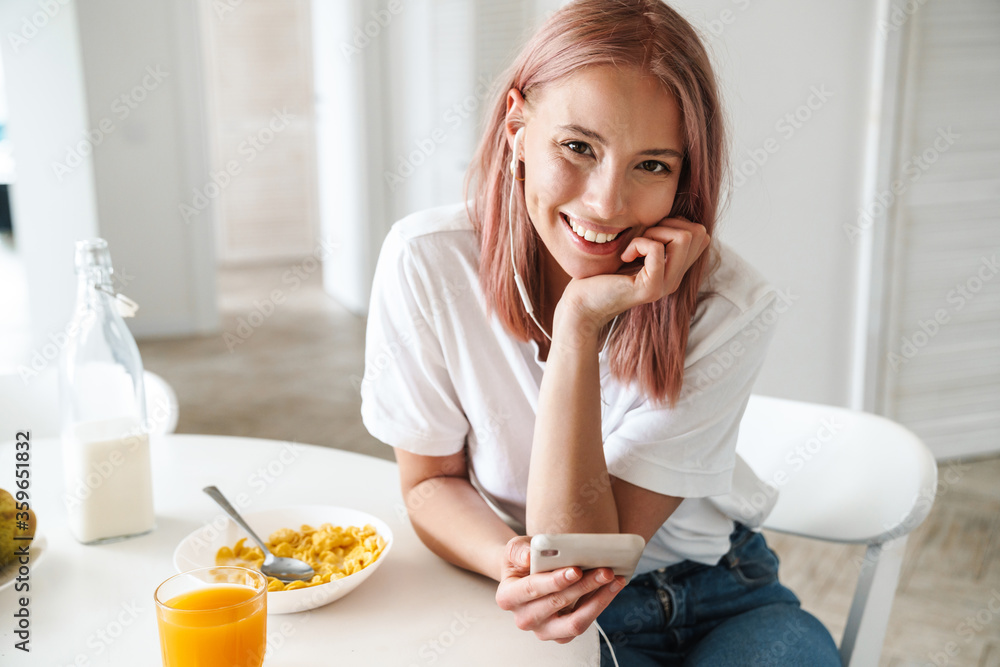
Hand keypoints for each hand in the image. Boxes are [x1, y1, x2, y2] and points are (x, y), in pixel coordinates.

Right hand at [495, 536, 625, 642]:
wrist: (529, 574)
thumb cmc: (523, 560)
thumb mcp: (515, 548)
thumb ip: (518, 550)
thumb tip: (528, 557)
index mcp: (507, 597)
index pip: (532, 589)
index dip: (555, 581)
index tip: (576, 570)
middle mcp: (523, 619)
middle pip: (557, 603)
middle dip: (584, 586)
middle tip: (605, 571)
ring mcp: (544, 630)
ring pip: (575, 622)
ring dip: (598, 600)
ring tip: (614, 580)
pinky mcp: (562, 635)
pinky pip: (584, 624)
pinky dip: (600, 605)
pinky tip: (611, 588)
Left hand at [557, 215, 709, 330]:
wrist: (583, 302)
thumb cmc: (604, 271)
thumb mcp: (637, 249)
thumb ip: (656, 237)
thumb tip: (672, 215)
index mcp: (676, 269)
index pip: (701, 235)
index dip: (676, 223)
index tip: (649, 234)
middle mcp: (675, 279)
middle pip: (698, 233)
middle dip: (668, 224)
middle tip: (642, 238)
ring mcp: (665, 286)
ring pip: (684, 238)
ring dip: (655, 231)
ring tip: (635, 246)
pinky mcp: (650, 289)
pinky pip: (657, 249)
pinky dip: (639, 243)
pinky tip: (625, 257)